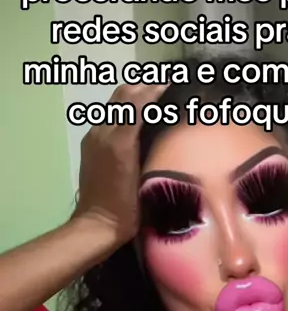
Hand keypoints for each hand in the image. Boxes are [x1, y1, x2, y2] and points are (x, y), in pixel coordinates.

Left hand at [73, 83, 167, 245]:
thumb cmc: (126, 206)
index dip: (155, 90)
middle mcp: (102, 131)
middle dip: (144, 88)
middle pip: (123, 95)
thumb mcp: (142, 173)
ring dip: (135, 98)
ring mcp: (94, 138)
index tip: (174, 85)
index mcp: (117, 138)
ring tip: (156, 102)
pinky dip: (125, 112)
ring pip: (115, 105)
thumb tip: (162, 114)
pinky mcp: (91, 145)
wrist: (98, 225)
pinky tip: (139, 122)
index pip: (136, 100)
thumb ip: (148, 141)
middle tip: (167, 90)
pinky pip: (109, 119)